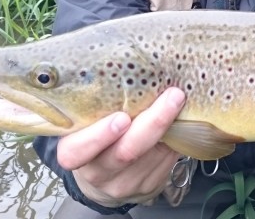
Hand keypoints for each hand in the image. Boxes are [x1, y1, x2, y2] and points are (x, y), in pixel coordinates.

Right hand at [57, 87, 186, 205]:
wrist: (106, 174)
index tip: (121, 118)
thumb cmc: (94, 135)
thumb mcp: (86, 121)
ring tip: (180, 100)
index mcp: (73, 152)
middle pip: (125, 153)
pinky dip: (175, 137)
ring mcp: (124, 183)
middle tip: (171, 96)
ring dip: (170, 126)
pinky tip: (180, 120)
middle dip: (152, 122)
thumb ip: (98, 104)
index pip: (77, 151)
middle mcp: (97, 172)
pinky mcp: (148, 186)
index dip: (98, 137)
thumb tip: (130, 67)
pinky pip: (166, 161)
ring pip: (152, 156)